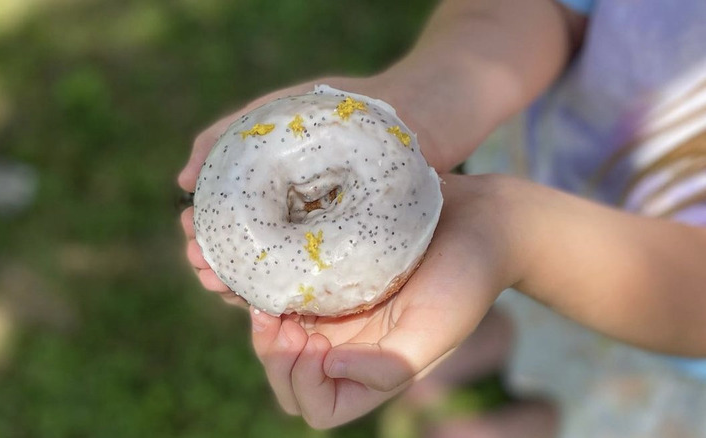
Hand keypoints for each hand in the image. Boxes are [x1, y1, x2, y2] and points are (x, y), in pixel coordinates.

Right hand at [178, 74, 446, 305]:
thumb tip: (181, 181)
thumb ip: (224, 137)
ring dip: (247, 285)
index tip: (190, 239)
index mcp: (271, 199)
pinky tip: (272, 295)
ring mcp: (323, 243)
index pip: (227, 228)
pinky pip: (317, 282)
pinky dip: (291, 290)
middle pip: (248, 256)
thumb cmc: (338, 111)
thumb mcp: (272, 114)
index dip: (205, 238)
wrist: (412, 113)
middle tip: (204, 269)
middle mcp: (294, 225)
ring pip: (278, 274)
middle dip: (220, 267)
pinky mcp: (354, 256)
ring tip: (226, 286)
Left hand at [248, 174, 522, 427]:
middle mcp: (348, 346)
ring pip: (277, 333)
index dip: (304, 384)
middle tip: (275, 316)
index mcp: (372, 370)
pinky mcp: (327, 273)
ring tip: (249, 292)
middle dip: (272, 353)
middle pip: (288, 374)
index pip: (319, 406)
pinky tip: (245, 269)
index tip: (315, 340)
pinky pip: (281, 289)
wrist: (478, 221)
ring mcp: (334, 310)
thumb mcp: (436, 330)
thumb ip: (388, 366)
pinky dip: (256, 286)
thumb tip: (331, 369)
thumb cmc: (465, 279)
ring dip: (256, 320)